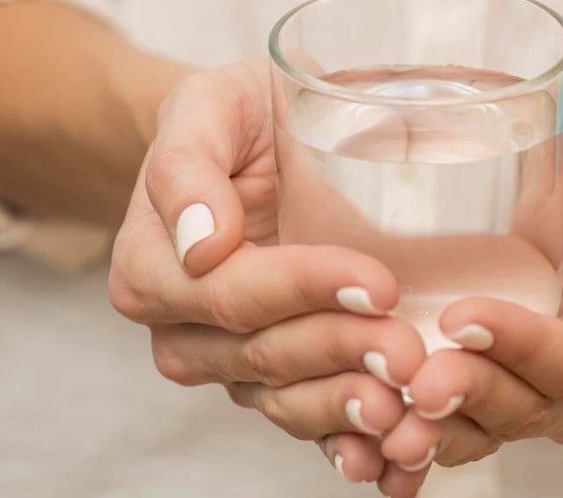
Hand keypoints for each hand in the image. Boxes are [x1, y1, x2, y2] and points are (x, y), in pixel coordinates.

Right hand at [108, 60, 433, 483]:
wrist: (258, 143)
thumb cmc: (236, 118)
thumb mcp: (209, 107)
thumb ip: (187, 165)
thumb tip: (200, 242)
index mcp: (155, 268)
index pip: (234, 293)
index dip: (305, 291)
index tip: (378, 284)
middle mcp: (186, 328)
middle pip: (265, 354)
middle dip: (341, 354)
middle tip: (408, 353)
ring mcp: (232, 361)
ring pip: (287, 399)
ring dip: (347, 410)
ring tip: (405, 411)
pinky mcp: (277, 378)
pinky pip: (307, 420)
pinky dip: (348, 443)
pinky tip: (392, 456)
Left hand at [375, 98, 562, 485]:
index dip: (524, 348)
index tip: (461, 316)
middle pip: (536, 407)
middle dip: (474, 393)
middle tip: (416, 379)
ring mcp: (539, 389)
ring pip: (494, 427)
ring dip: (442, 428)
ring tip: (388, 413)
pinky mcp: (493, 384)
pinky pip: (462, 425)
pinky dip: (423, 433)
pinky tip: (377, 431)